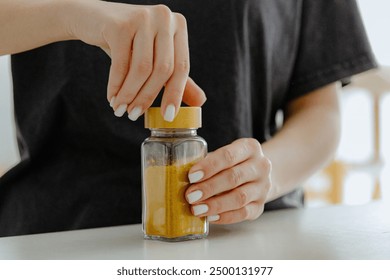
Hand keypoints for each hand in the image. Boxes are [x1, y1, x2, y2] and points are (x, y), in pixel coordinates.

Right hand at [66, 1, 205, 119]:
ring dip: (130, 94)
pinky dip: (116, 85)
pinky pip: (120, 64)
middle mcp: (164, 18)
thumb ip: (178, 78)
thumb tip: (200, 102)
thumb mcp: (155, 58)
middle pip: (163, 69)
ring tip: (121, 109)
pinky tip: (112, 98)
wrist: (93, 19)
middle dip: (148, 97)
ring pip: (142, 69)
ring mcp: (143, 18)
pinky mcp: (120, 24)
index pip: (182, 67)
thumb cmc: (129, 42)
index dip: (175, 94)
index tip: (168, 117)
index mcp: (178, 26)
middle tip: (134, 115)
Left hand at [185, 138, 271, 223]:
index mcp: (250, 148)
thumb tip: (181, 177)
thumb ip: (207, 163)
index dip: (209, 166)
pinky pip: (243, 213)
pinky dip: (225, 216)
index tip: (191, 176)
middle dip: (209, 187)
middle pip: (233, 177)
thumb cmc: (233, 164)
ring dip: (215, 204)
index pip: (228, 155)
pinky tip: (210, 217)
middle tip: (190, 195)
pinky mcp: (260, 206)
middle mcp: (261, 166)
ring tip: (197, 208)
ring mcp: (263, 187)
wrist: (258, 175)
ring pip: (239, 197)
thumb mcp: (224, 155)